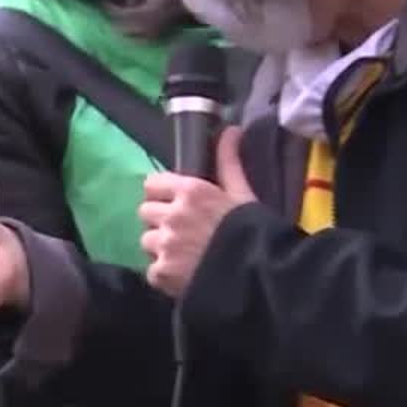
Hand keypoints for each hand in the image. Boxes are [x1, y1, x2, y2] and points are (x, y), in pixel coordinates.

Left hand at [138, 126, 255, 297]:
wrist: (260, 277)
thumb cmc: (252, 232)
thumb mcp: (242, 193)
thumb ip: (229, 161)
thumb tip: (230, 130)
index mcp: (190, 191)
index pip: (151, 184)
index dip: (161, 195)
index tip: (175, 204)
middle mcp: (172, 215)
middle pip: (146, 212)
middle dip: (161, 222)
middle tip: (182, 233)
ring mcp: (165, 245)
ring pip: (147, 241)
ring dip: (161, 248)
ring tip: (184, 256)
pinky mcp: (161, 273)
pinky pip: (152, 270)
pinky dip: (165, 274)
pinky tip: (184, 275)